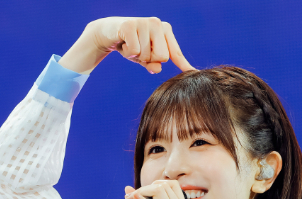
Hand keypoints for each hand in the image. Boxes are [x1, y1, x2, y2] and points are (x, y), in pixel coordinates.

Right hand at [59, 17, 194, 74]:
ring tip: (130, 45)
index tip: (193, 72)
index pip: (175, 52)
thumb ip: (153, 64)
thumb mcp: (144, 58)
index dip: (183, 64)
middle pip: (162, 57)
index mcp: (165, 30)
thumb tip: (158, 69)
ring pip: (146, 55)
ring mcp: (144, 22)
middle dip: (148, 60)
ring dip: (136, 56)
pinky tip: (123, 43)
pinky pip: (134, 51)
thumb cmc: (130, 45)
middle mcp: (157, 23)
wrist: (107, 32)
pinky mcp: (130, 25)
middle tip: (139, 50)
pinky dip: (128, 53)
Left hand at [124, 180, 190, 198]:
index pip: (175, 186)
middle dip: (147, 186)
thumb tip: (129, 189)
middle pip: (166, 186)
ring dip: (142, 191)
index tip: (146, 190)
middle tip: (134, 195)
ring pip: (159, 191)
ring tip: (131, 198)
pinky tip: (132, 198)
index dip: (159, 183)